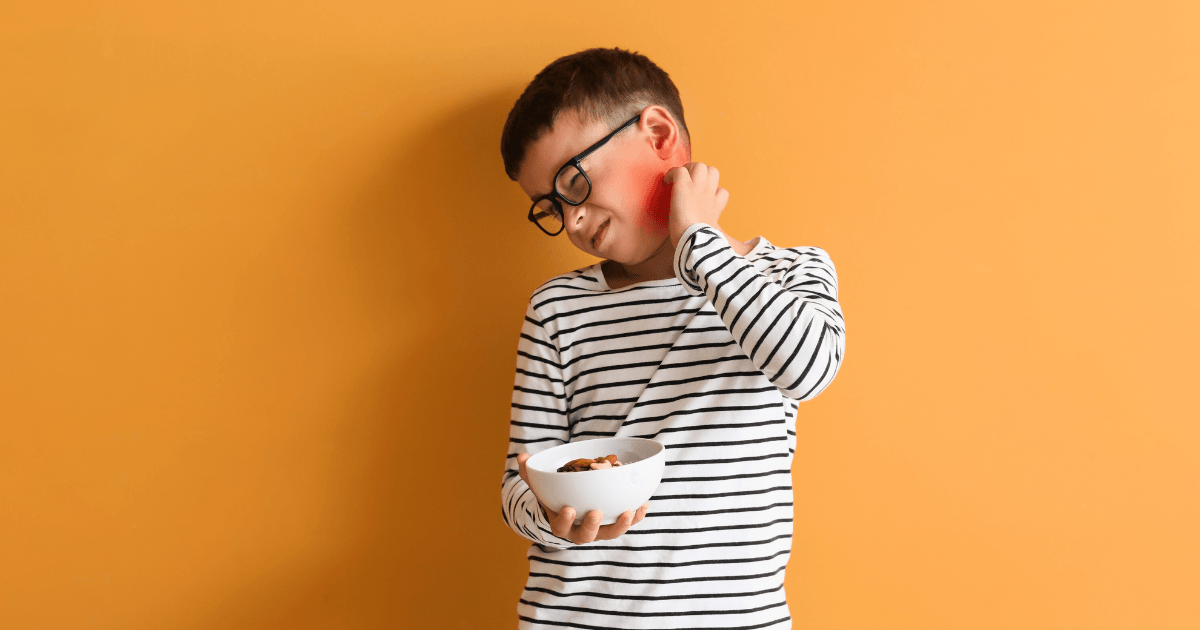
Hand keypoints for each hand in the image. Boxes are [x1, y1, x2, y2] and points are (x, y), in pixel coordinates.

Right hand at [517, 452, 649, 544]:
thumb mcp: (541, 485)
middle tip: (596, 511)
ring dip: (621, 525)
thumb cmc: (555, 496)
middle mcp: (580, 532)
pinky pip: (628, 523)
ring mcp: (600, 529)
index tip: (568, 509)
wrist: (571, 508)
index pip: (561, 527)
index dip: (565, 521)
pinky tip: (644, 505)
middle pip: (587, 536)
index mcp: (561, 524)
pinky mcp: (615, 523)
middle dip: (592, 526)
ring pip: (610, 533)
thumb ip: (530, 472)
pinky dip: (637, 516)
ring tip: (629, 512)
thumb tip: (521, 457)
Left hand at [664, 162, 730, 248]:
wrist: (695, 242)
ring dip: (689, 169)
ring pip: (700, 165)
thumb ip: (734, 244)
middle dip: (702, 174)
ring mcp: (697, 189)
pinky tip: (667, 182)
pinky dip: (673, 173)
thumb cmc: (705, 244)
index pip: (722, 193)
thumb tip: (751, 250)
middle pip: (713, 172)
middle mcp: (708, 195)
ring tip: (679, 179)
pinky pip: (679, 170)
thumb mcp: (721, 240)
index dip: (713, 193)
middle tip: (689, 182)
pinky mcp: (684, 187)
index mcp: (715, 208)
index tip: (700, 200)